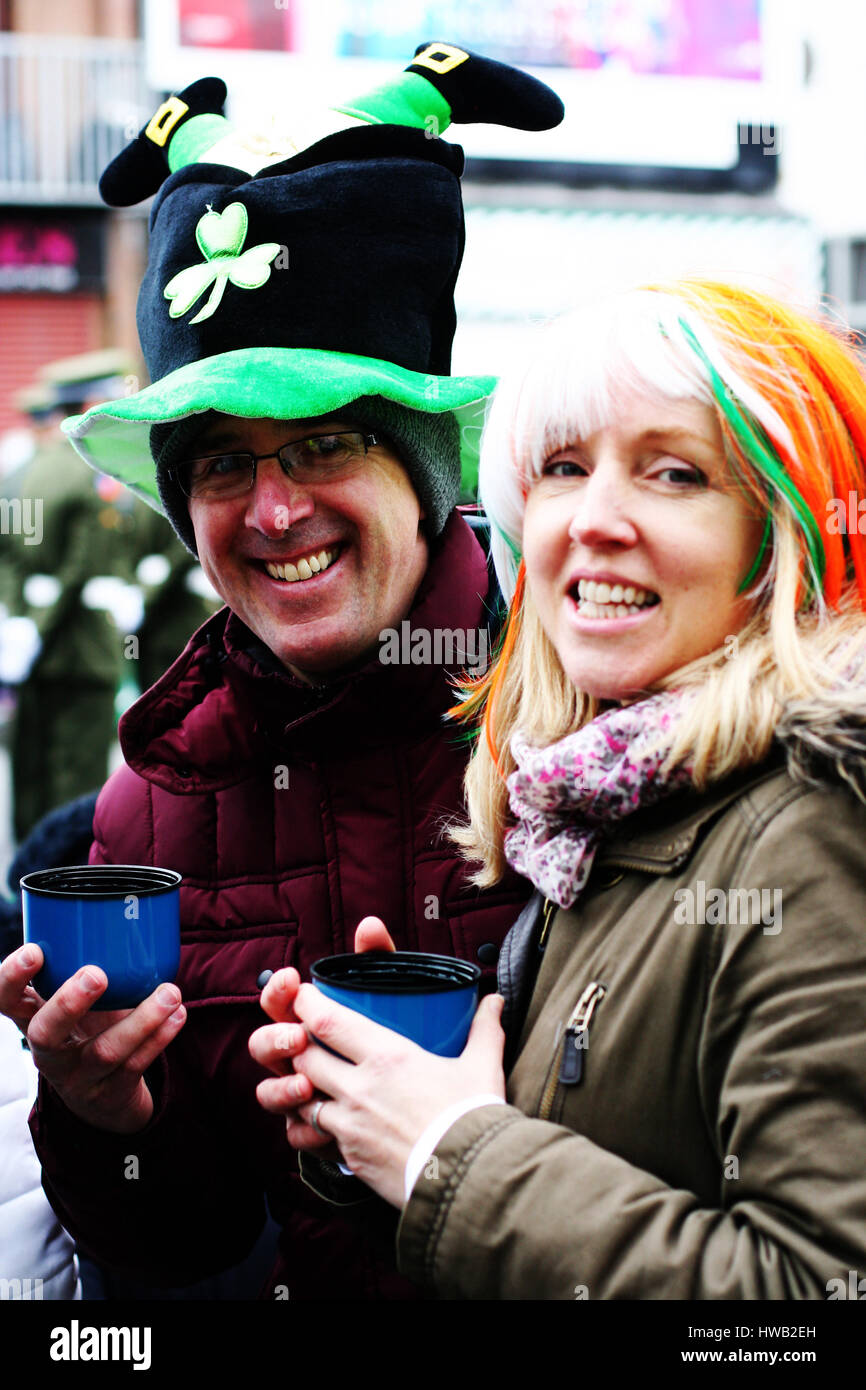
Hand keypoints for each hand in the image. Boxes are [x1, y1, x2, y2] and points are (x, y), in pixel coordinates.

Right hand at [0, 944, 186, 1133]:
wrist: (104, 1099)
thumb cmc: (88, 1031)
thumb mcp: (74, 1004)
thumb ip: (81, 968)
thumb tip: (119, 911)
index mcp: (33, 1020)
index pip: (6, 1000)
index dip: (12, 977)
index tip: (35, 950)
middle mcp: (48, 1051)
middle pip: (44, 1033)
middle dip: (68, 1003)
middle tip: (96, 974)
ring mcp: (77, 1077)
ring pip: (104, 1051)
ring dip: (141, 1020)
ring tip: (170, 992)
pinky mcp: (109, 1093)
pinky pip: (136, 1065)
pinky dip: (160, 1037)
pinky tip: (178, 1014)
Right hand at [249, 916, 395, 1158]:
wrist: (412, 1102)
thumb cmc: (387, 1040)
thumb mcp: (384, 998)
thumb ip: (376, 961)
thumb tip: (370, 925)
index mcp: (306, 1021)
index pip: (279, 1001)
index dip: (277, 990)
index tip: (291, 980)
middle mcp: (295, 1057)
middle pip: (263, 1046)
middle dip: (275, 1039)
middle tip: (299, 1036)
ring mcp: (299, 1095)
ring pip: (268, 1093)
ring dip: (281, 1088)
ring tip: (306, 1086)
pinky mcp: (314, 1131)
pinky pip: (295, 1134)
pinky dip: (305, 1131)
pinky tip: (326, 1130)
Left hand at [274, 985, 506, 1208]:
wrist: (469, 1182)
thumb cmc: (474, 1119)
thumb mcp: (482, 1067)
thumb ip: (484, 1029)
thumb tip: (495, 1001)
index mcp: (387, 1057)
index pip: (328, 1021)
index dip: (308, 1005)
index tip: (305, 995)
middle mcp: (359, 1088)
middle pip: (304, 1057)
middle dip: (297, 1044)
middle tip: (302, 1034)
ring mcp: (350, 1125)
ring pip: (303, 1097)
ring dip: (303, 1085)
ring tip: (312, 1077)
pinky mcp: (350, 1156)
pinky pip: (317, 1134)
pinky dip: (316, 1122)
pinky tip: (330, 1117)